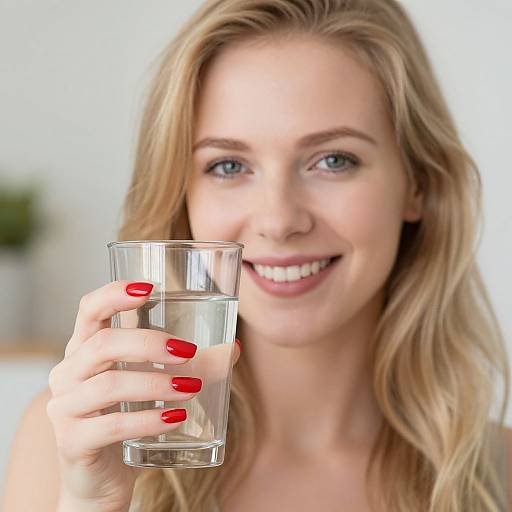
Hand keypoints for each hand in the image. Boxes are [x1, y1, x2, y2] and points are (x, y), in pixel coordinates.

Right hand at [47, 280, 240, 511]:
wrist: (102, 477)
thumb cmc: (128, 416)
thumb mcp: (154, 383)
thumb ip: (192, 363)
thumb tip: (233, 347)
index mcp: (84, 348)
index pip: (89, 310)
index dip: (114, 294)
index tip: (150, 288)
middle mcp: (69, 372)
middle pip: (103, 344)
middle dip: (149, 343)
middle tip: (189, 351)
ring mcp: (65, 407)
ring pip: (110, 385)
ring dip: (157, 383)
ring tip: (192, 386)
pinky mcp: (73, 442)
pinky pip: (112, 426)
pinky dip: (149, 420)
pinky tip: (176, 418)